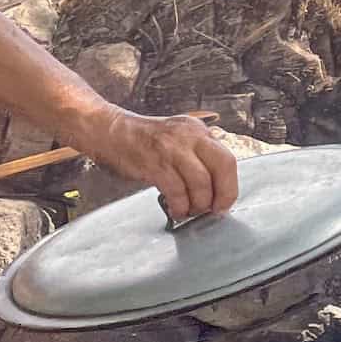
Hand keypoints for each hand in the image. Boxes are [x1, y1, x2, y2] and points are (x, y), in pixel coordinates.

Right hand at [79, 108, 240, 219]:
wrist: (110, 132)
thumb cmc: (144, 140)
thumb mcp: (178, 139)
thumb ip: (198, 157)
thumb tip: (217, 188)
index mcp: (198, 131)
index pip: (227, 159)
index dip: (229, 186)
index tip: (224, 203)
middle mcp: (189, 136)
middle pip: (223, 166)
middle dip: (223, 194)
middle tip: (215, 210)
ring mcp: (172, 148)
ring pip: (201, 182)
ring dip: (198, 203)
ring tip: (190, 210)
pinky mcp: (155, 163)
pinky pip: (176, 190)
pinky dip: (179, 206)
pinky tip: (176, 210)